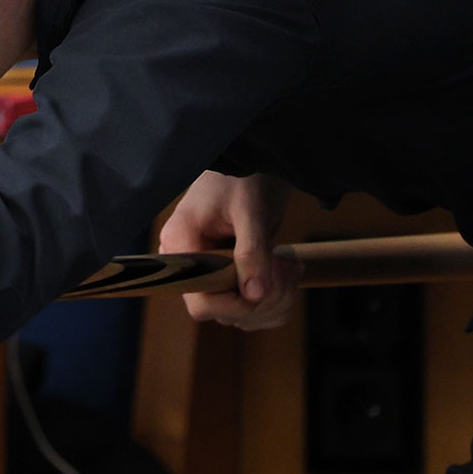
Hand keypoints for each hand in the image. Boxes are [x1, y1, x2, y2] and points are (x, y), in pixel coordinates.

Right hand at [158, 171, 299, 329]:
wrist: (256, 160)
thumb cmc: (244, 176)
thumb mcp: (249, 209)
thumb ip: (251, 250)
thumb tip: (254, 296)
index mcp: (182, 248)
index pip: (201, 303)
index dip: (235, 303)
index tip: (264, 283)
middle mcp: (194, 267)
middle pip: (227, 312)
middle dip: (265, 297)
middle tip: (286, 264)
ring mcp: (214, 273)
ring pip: (245, 314)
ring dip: (277, 298)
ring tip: (290, 265)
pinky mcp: (235, 275)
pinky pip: (256, 307)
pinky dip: (279, 297)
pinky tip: (288, 269)